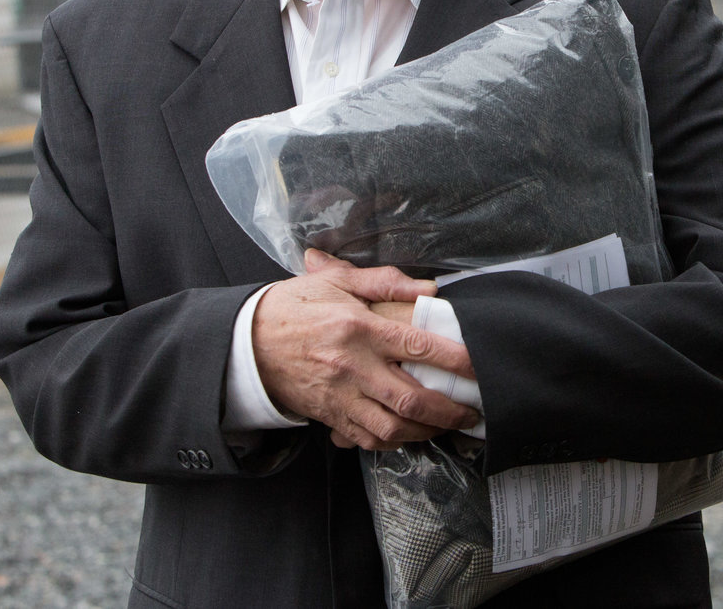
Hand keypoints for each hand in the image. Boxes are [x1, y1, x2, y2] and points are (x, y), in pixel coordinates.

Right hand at [251, 249, 478, 449]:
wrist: (246, 343)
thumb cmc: (293, 307)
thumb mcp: (335, 281)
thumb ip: (383, 282)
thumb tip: (428, 288)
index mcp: (357, 329)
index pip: (416, 346)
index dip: (453, 359)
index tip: (477, 366)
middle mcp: (352, 367)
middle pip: (411, 399)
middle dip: (449, 410)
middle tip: (472, 410)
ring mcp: (341, 397)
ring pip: (393, 427)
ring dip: (427, 431)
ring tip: (448, 424)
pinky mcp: (330, 416)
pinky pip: (369, 439)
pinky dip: (395, 442)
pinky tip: (412, 433)